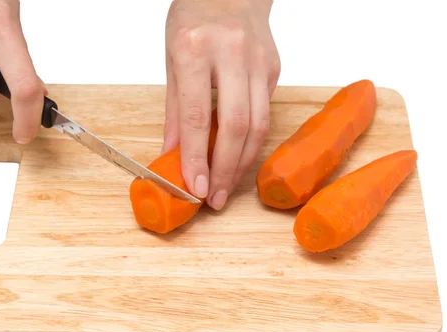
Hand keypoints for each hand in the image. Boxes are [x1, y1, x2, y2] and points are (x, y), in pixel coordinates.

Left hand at [163, 0, 279, 209]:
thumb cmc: (194, 18)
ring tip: (227, 185)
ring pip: (258, 125)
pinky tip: (237, 154)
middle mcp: (230, 53)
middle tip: (216, 198)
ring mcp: (258, 61)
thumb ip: (175, 111)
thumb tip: (173, 155)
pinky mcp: (273, 68)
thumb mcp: (172, 59)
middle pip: (236, 126)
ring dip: (242, 162)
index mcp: (194, 49)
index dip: (197, 158)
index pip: (196, 117)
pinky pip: (264, 113)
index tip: (196, 187)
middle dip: (226, 170)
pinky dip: (250, 140)